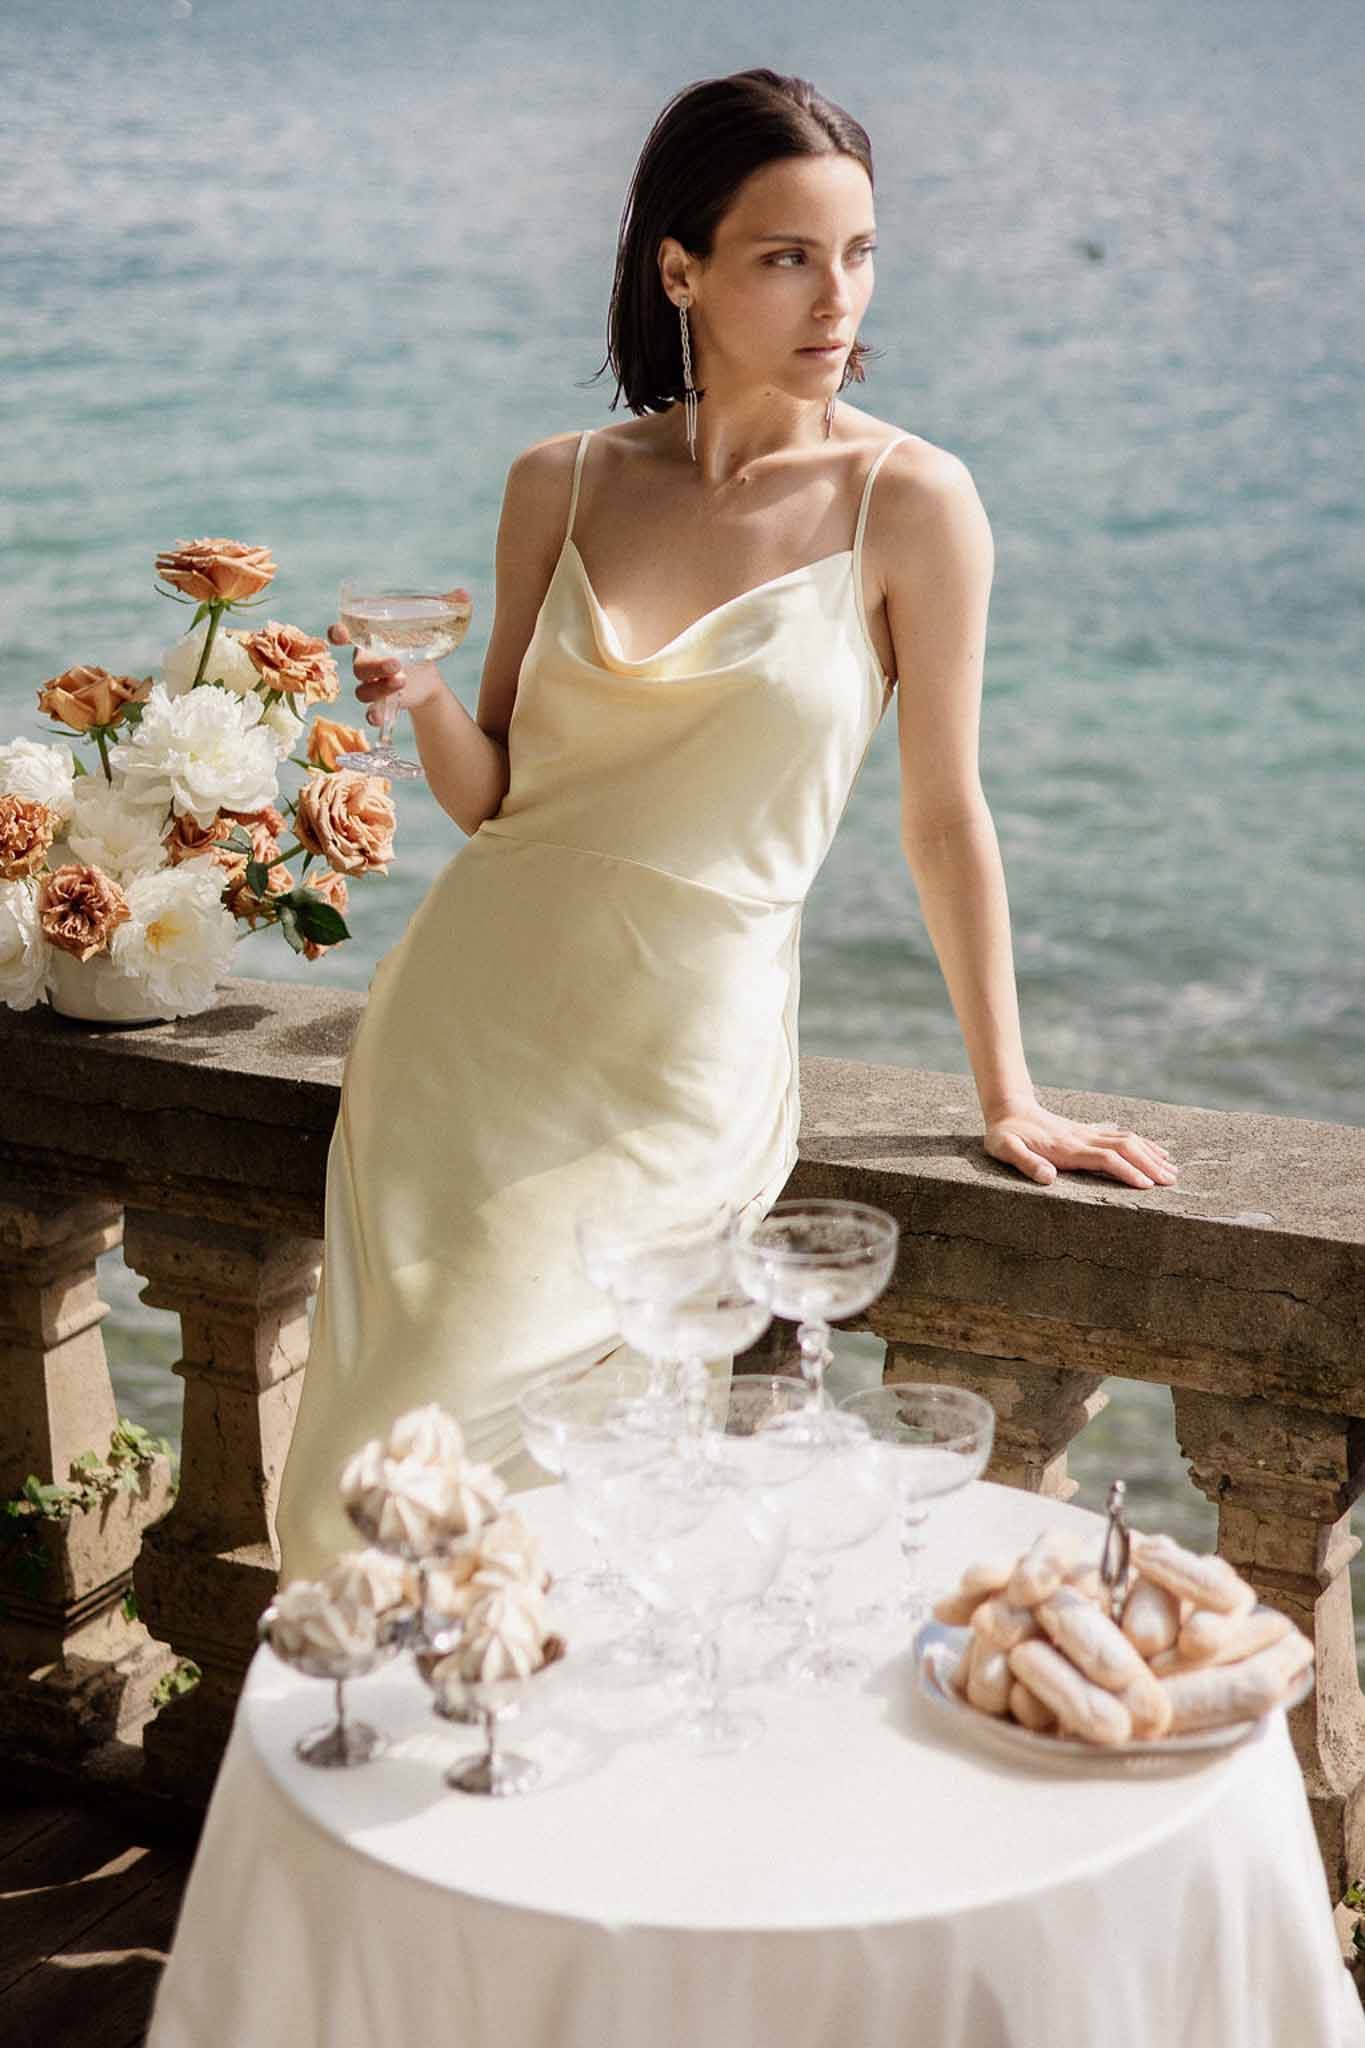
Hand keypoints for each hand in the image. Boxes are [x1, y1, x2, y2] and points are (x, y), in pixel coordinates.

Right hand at [326, 599, 469, 724]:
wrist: (428, 674)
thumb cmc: (418, 640)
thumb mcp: (428, 623)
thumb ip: (442, 606)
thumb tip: (464, 593)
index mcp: (369, 638)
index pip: (344, 633)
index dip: (337, 633)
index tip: (339, 633)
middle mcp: (365, 661)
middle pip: (358, 666)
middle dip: (375, 666)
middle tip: (397, 663)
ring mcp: (371, 683)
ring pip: (362, 690)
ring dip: (379, 688)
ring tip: (402, 682)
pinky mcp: (382, 702)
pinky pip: (370, 711)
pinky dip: (373, 715)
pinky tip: (379, 717)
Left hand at [984, 1103, 1176, 1189]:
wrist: (1008, 1109)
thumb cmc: (1004, 1135)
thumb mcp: (1005, 1150)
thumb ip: (1025, 1163)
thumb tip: (1048, 1178)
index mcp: (1067, 1148)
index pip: (1105, 1158)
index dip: (1126, 1171)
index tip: (1146, 1185)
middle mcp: (1082, 1139)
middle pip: (1125, 1148)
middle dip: (1149, 1164)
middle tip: (1171, 1182)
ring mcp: (1087, 1133)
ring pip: (1127, 1140)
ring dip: (1150, 1154)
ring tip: (1171, 1169)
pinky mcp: (1087, 1132)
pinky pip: (1120, 1136)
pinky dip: (1141, 1143)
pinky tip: (1154, 1151)